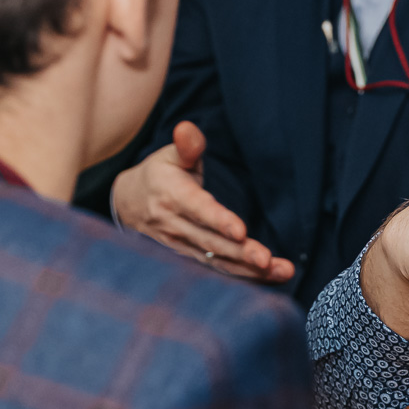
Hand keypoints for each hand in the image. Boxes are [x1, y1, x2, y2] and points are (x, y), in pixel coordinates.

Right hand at [112, 121, 293, 282]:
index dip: (219, 221)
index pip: (198, 210)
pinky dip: (242, 278)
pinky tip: (269, 279)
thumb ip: (187, 145)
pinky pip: (216, 271)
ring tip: (280, 272)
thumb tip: (187, 129)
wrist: (128, 204)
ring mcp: (180, 247)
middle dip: (242, 254)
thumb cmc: (159, 175)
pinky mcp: (188, 260)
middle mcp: (175, 226)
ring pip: (216, 262)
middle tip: (268, 261)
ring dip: (249, 271)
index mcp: (173, 196)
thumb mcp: (170, 156)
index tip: (240, 231)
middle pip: (211, 243)